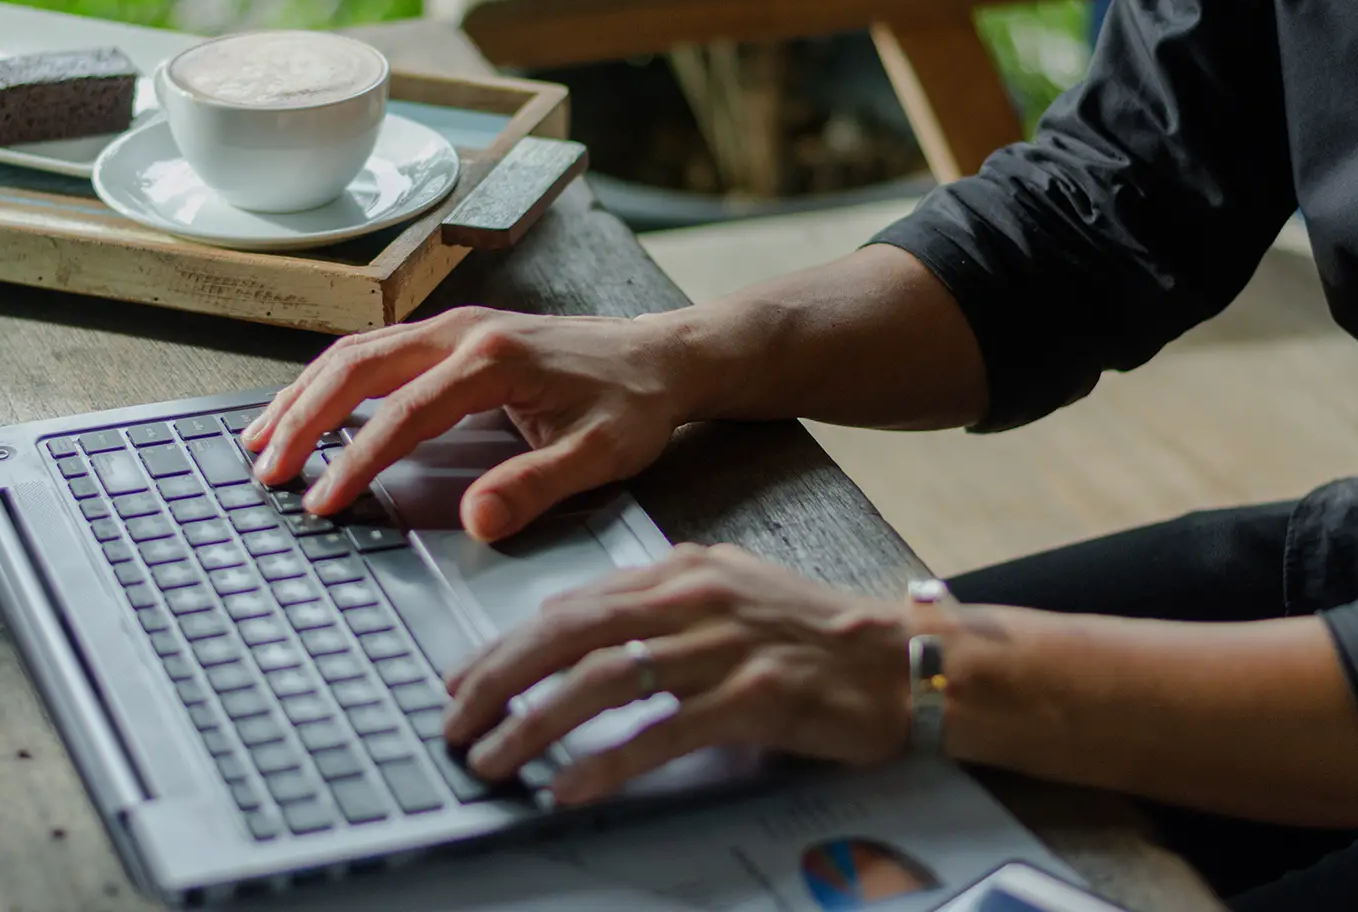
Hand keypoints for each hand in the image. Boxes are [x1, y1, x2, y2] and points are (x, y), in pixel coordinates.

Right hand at [239, 307, 693, 540]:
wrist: (662, 356)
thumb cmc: (634, 404)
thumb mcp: (601, 454)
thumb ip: (536, 486)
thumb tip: (476, 522)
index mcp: (494, 359)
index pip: (405, 414)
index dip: (357, 460)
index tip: (323, 503)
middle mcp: (464, 331)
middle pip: (360, 368)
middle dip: (305, 420)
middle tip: (267, 472)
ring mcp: (455, 327)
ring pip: (358, 352)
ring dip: (306, 395)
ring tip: (263, 442)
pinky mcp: (454, 334)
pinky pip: (376, 351)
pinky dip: (332, 381)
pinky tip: (309, 409)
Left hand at [442, 543, 914, 804]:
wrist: (902, 658)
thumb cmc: (810, 630)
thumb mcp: (726, 590)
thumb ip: (651, 602)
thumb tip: (566, 624)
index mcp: (682, 570)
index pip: (571, 604)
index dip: (506, 645)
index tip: (463, 681)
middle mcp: (695, 599)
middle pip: (571, 634)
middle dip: (500, 678)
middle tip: (454, 720)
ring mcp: (724, 647)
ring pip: (605, 680)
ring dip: (537, 723)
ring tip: (494, 758)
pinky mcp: (756, 699)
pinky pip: (664, 733)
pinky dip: (608, 762)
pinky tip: (570, 786)